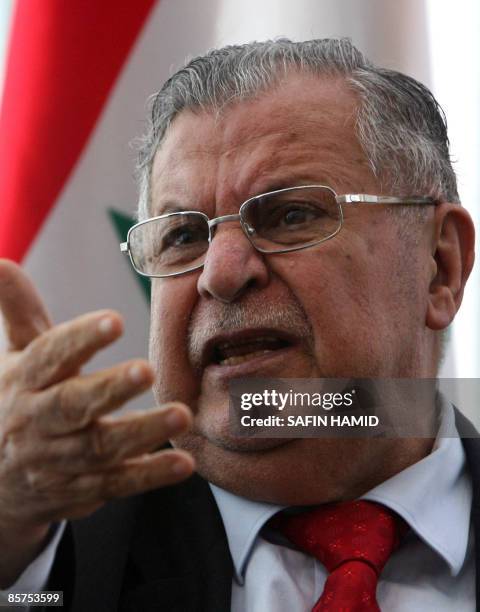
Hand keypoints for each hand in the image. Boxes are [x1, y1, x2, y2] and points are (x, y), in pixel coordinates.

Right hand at [0, 259, 193, 585]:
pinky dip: (149, 475)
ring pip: (100, 449)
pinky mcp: (80, 490)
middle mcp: (39, 421)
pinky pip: (115, 484)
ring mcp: (59, 460)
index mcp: (25, 380)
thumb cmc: (17, 401)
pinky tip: (183, 464)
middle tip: (147, 370)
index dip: (80, 339)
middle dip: (109, 389)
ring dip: (142, 434)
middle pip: (72, 406)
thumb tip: (0, 260)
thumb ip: (20, 310)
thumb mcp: (15, 357)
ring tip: (181, 415)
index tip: (115, 320)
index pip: (50, 356)